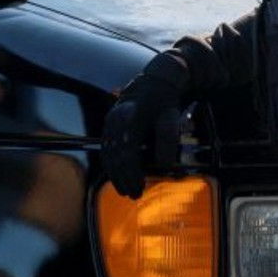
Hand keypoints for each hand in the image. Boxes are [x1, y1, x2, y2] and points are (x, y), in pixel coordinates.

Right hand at [101, 54, 189, 198]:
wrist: (156, 80)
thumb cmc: (165, 101)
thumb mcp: (172, 117)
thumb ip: (167, 139)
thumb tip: (163, 165)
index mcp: (130, 116)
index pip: (127, 151)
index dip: (132, 172)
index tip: (140, 187)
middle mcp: (115, 119)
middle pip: (115, 155)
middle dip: (123, 178)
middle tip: (134, 195)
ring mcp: (109, 122)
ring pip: (108, 153)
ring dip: (115, 174)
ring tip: (125, 191)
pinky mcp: (108, 125)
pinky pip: (106, 149)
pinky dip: (110, 165)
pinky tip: (117, 176)